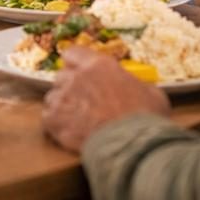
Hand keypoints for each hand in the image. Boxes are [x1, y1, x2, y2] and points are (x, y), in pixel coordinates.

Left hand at [42, 47, 169, 152]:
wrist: (132, 145)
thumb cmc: (146, 118)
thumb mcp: (151, 93)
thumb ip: (136, 85)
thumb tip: (139, 89)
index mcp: (99, 65)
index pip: (73, 54)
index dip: (75, 65)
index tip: (80, 74)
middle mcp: (77, 76)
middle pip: (61, 76)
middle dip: (69, 88)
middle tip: (82, 102)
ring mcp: (64, 97)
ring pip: (52, 97)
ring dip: (61, 106)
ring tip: (75, 120)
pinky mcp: (55, 120)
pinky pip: (47, 118)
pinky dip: (55, 125)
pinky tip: (68, 132)